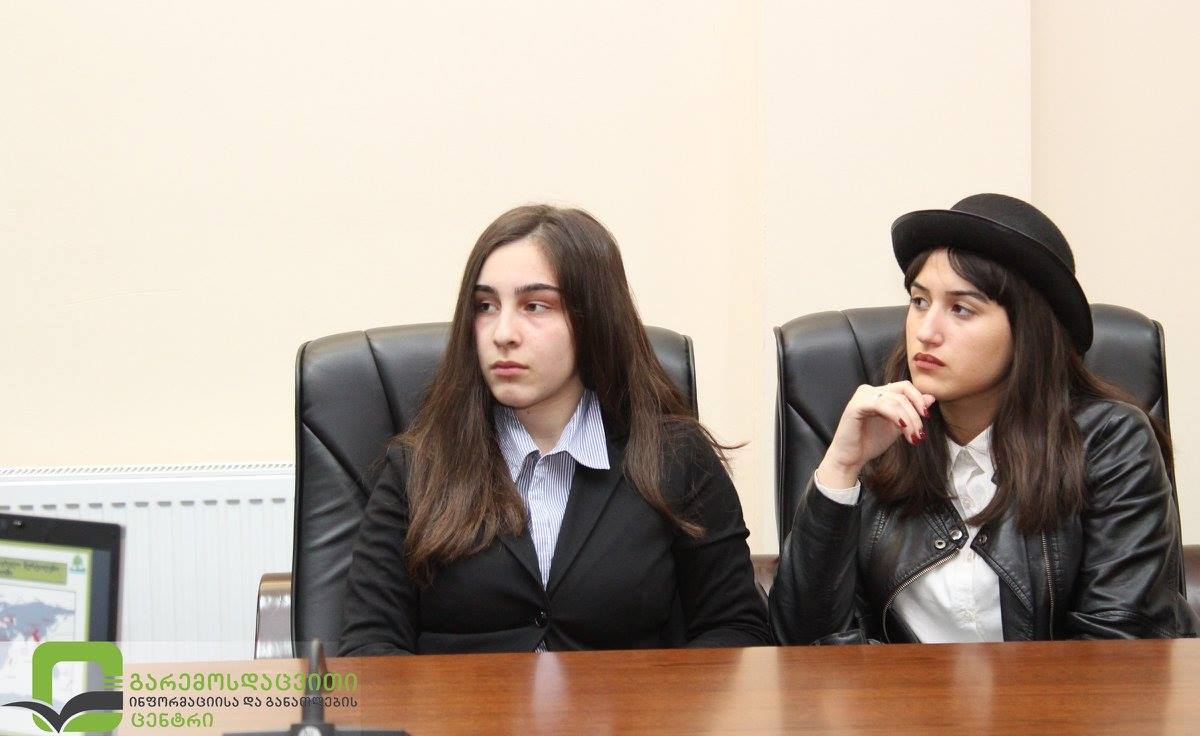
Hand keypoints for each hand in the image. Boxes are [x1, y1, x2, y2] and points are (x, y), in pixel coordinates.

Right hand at [816, 382, 935, 487]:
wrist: (851, 458)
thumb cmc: (870, 442)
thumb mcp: (898, 426)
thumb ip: (911, 412)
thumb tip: (931, 398)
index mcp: (878, 393)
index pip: (904, 387)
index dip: (918, 399)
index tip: (927, 417)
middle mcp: (869, 390)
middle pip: (902, 392)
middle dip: (915, 414)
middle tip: (920, 433)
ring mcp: (861, 396)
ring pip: (895, 400)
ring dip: (909, 419)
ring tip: (912, 437)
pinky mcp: (855, 406)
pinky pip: (882, 405)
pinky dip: (895, 416)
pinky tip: (901, 428)